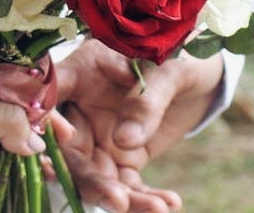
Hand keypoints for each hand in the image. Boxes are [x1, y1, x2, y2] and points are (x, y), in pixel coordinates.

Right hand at [54, 40, 224, 211]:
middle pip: (71, 152)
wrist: (205, 74)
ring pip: (97, 177)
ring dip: (122, 199)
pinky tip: (169, 203)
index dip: (47, 121)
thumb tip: (123, 141)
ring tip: (156, 208)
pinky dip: (145, 200)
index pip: (51, 97)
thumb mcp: (168, 70)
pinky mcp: (125, 157)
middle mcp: (83, 109)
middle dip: (91, 181)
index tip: (64, 141)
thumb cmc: (182, 56)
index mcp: (82, 72)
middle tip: (119, 200)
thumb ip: (145, 100)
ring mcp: (102, 137)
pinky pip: (127, 186)